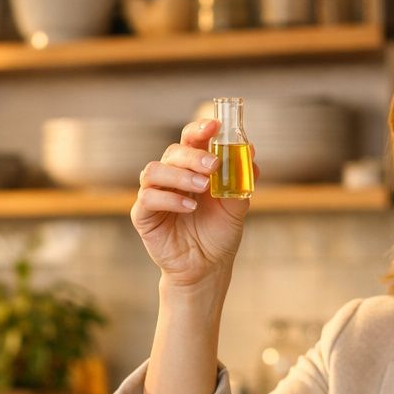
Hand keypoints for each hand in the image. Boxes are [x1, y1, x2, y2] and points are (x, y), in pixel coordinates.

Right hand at [130, 117, 250, 289]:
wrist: (207, 268)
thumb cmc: (218, 235)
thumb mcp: (236, 207)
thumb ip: (241, 180)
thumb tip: (249, 151)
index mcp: (192, 168)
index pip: (191, 139)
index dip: (200, 128)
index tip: (215, 125)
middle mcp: (171, 177)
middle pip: (173, 151)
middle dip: (193, 155)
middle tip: (213, 166)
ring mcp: (155, 194)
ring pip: (155, 171)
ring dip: (180, 175)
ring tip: (203, 187)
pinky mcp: (143, 215)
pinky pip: (148, 198)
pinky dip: (170, 199)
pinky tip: (190, 207)